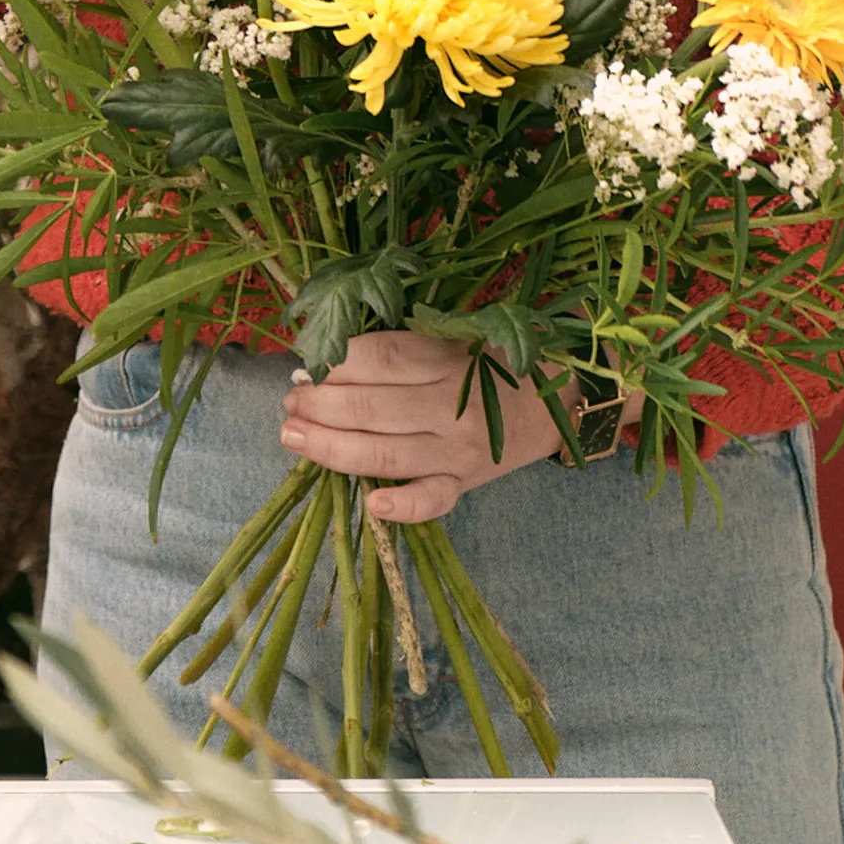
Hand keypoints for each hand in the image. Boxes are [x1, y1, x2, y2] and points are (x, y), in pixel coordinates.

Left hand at [280, 331, 589, 523]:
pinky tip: (370, 505)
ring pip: (384, 454)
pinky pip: (433, 501)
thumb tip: (331, 354)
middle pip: (371, 407)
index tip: (304, 363)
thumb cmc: (491, 362)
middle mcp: (450, 405)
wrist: (555, 401)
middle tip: (289, 402)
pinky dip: (403, 507)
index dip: (335, 362)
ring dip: (330, 447)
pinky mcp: (464, 483)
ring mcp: (457, 449)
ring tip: (292, 436)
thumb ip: (401, 345)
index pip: (379, 358)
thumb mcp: (454, 336)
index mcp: (447, 358)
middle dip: (319, 404)